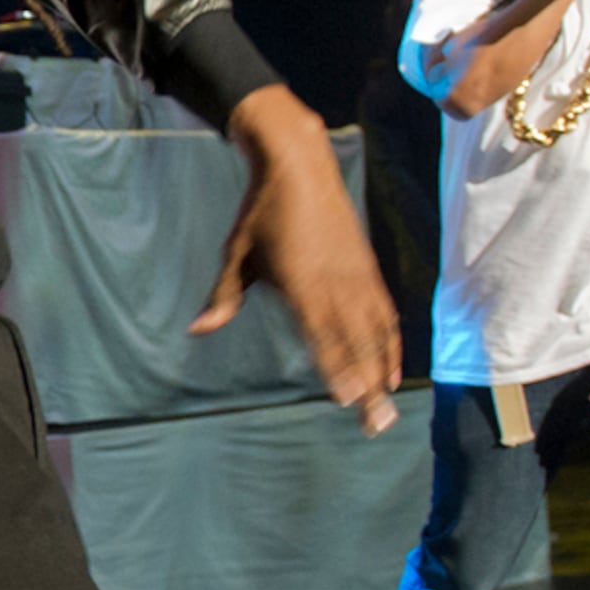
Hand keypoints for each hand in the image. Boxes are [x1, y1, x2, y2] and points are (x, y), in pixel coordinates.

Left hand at [196, 87, 403, 432]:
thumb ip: (224, 294)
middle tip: (376, 425)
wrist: (299, 164)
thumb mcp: (236, 252)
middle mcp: (336, 282)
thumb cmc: (262, 211)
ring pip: (376, 331)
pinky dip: (391, 342)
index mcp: (301, 282)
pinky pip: (385, 312)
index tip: (345, 399)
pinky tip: (391, 368)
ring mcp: (357, 275)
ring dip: (383, 371)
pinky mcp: (368, 267)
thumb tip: (198, 328)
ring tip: (386, 407)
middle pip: (356, 342)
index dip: (336, 367)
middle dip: (366, 386)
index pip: (321, 333)